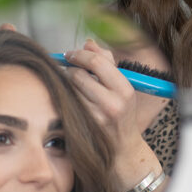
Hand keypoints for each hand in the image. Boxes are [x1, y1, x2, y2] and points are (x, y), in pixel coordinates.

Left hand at [64, 38, 141, 155]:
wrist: (123, 149)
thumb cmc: (121, 112)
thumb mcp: (122, 87)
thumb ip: (106, 61)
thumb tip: (88, 43)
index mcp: (124, 89)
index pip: (97, 62)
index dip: (79, 54)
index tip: (70, 54)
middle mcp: (112, 103)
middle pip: (79, 75)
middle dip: (71, 69)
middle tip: (69, 70)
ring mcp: (97, 117)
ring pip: (70, 89)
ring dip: (67, 84)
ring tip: (73, 86)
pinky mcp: (84, 127)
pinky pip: (68, 104)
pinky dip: (66, 97)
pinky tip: (71, 99)